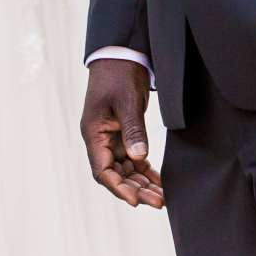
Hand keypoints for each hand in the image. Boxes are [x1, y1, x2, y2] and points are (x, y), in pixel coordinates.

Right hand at [80, 59, 164, 209]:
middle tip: (158, 201)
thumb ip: (133, 130)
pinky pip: (134, 158)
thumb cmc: (119, 74)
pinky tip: (159, 181)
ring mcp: (113, 137)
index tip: (135, 200)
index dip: (118, 187)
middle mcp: (101, 139)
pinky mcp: (125, 133)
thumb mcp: (127, 102)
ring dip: (142, 183)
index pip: (102, 170)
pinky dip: (145, 170)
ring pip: (126, 169)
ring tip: (162, 196)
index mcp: (93, 133)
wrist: (122, 53)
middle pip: (116, 174)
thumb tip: (139, 158)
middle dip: (136, 189)